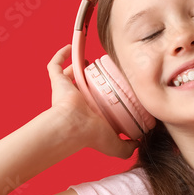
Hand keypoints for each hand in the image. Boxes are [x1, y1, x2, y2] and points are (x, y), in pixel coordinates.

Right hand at [46, 44, 138, 158]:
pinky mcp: (57, 82)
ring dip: (77, 66)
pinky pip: (54, 65)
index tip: (114, 86)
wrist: (72, 127)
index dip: (103, 94)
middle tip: (102, 70)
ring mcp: (66, 91)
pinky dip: (60, 55)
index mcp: (89, 113)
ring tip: (88, 60)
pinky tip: (70, 48)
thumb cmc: (90, 136)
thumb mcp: (116, 145)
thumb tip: (138, 143)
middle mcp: (76, 101)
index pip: (95, 102)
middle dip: (90, 79)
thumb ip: (128, 147)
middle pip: (82, 86)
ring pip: (69, 75)